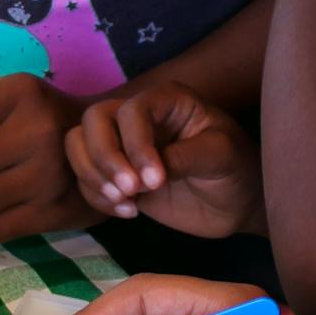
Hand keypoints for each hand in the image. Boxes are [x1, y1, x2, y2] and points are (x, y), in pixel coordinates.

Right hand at [66, 80, 265, 238]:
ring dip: (93, 176)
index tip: (155, 181)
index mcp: (166, 101)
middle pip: (93, 121)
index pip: (131, 111)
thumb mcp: (222, 156)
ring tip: (126, 203)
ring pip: (78, 145)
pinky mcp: (115, 175)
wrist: (237, 202)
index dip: (135, 145)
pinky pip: (86, 177)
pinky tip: (128, 212)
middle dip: (104, 158)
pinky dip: (96, 196)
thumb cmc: (237, 169)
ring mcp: (123, 146)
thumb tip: (148, 172)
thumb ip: (186, 157)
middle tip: (131, 192)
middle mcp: (138, 118)